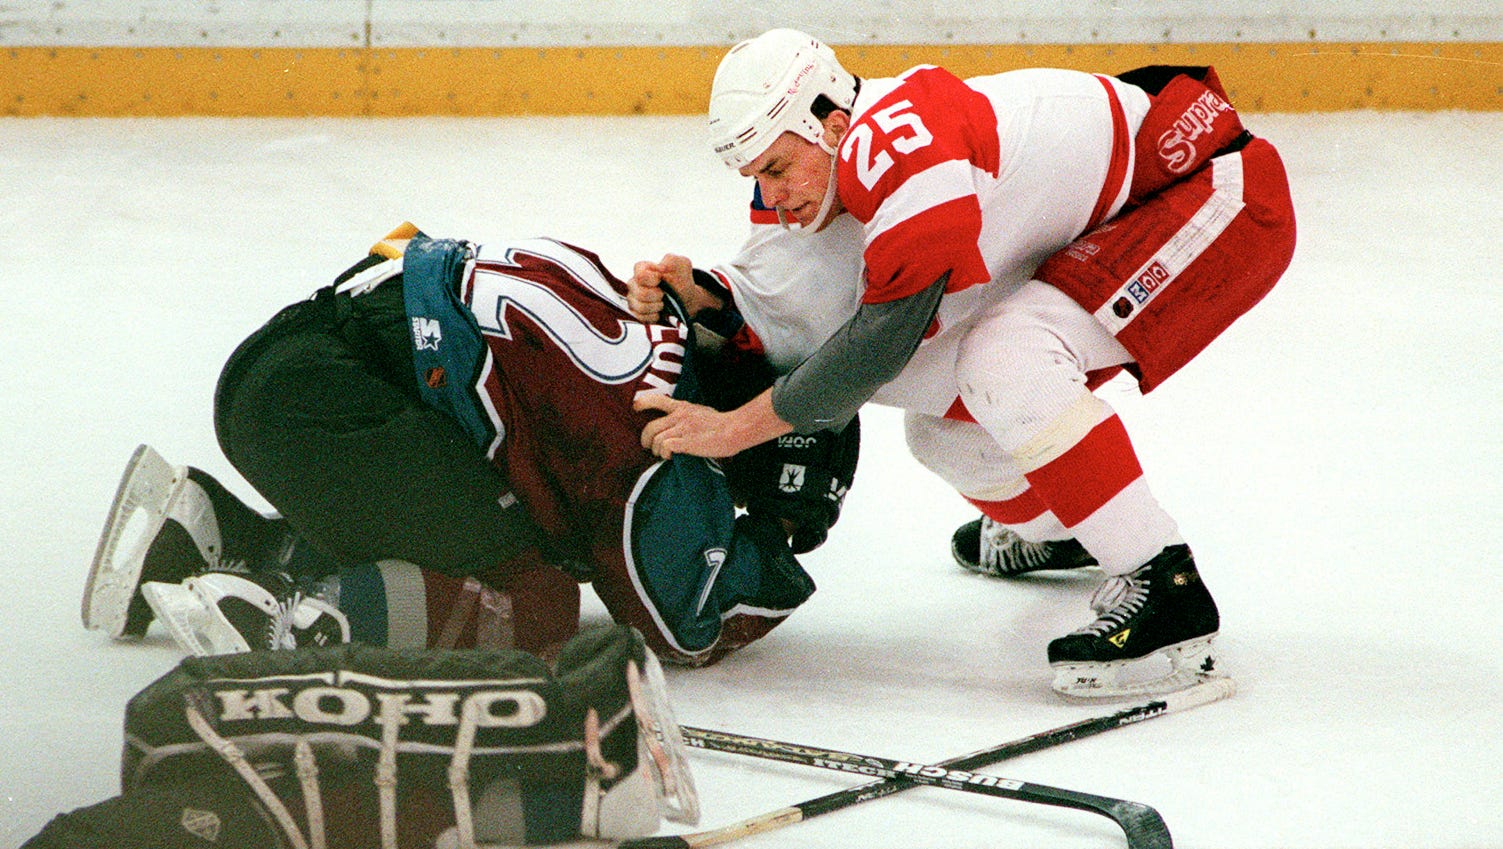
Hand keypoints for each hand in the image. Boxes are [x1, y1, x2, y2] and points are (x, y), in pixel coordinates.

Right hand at [627, 254, 718, 322]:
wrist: (685, 298)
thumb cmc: (680, 279)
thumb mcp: (682, 264)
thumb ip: (672, 261)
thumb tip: (661, 267)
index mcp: (642, 269)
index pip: (640, 275)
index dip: (652, 280)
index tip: (661, 280)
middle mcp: (634, 284)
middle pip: (640, 293)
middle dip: (657, 296)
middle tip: (664, 294)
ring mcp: (633, 299)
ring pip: (640, 307)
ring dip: (656, 307)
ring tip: (663, 303)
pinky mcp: (636, 313)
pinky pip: (641, 318)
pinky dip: (654, 316)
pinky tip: (659, 312)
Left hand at [635, 391, 790, 458]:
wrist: (734, 430)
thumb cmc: (723, 424)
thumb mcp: (702, 412)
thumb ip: (689, 415)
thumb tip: (683, 424)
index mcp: (683, 407)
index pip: (657, 400)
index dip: (642, 403)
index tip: (636, 408)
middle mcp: (679, 416)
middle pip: (650, 426)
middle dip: (645, 439)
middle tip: (647, 446)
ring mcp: (681, 428)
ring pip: (655, 439)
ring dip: (655, 450)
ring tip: (663, 455)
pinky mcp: (684, 441)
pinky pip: (664, 447)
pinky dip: (664, 454)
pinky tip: (672, 457)